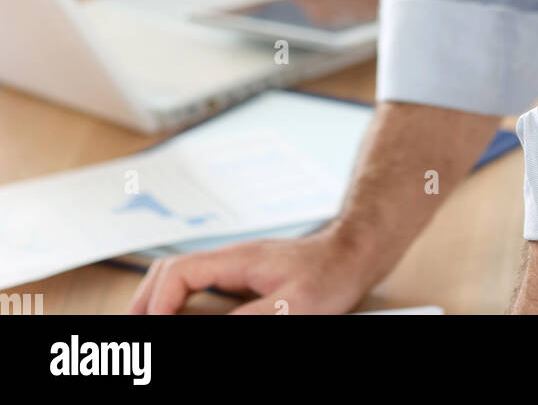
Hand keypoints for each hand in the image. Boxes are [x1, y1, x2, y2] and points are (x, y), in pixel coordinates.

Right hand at [127, 227, 370, 315]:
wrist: (354, 252)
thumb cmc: (330, 273)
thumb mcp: (292, 304)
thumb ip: (249, 319)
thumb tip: (208, 328)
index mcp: (235, 259)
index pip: (178, 272)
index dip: (158, 302)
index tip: (152, 329)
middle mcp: (229, 260)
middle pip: (170, 272)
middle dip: (147, 301)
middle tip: (134, 334)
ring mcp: (235, 269)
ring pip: (182, 278)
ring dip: (161, 302)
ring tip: (147, 327)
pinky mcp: (244, 281)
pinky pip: (200, 288)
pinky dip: (181, 305)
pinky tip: (181, 320)